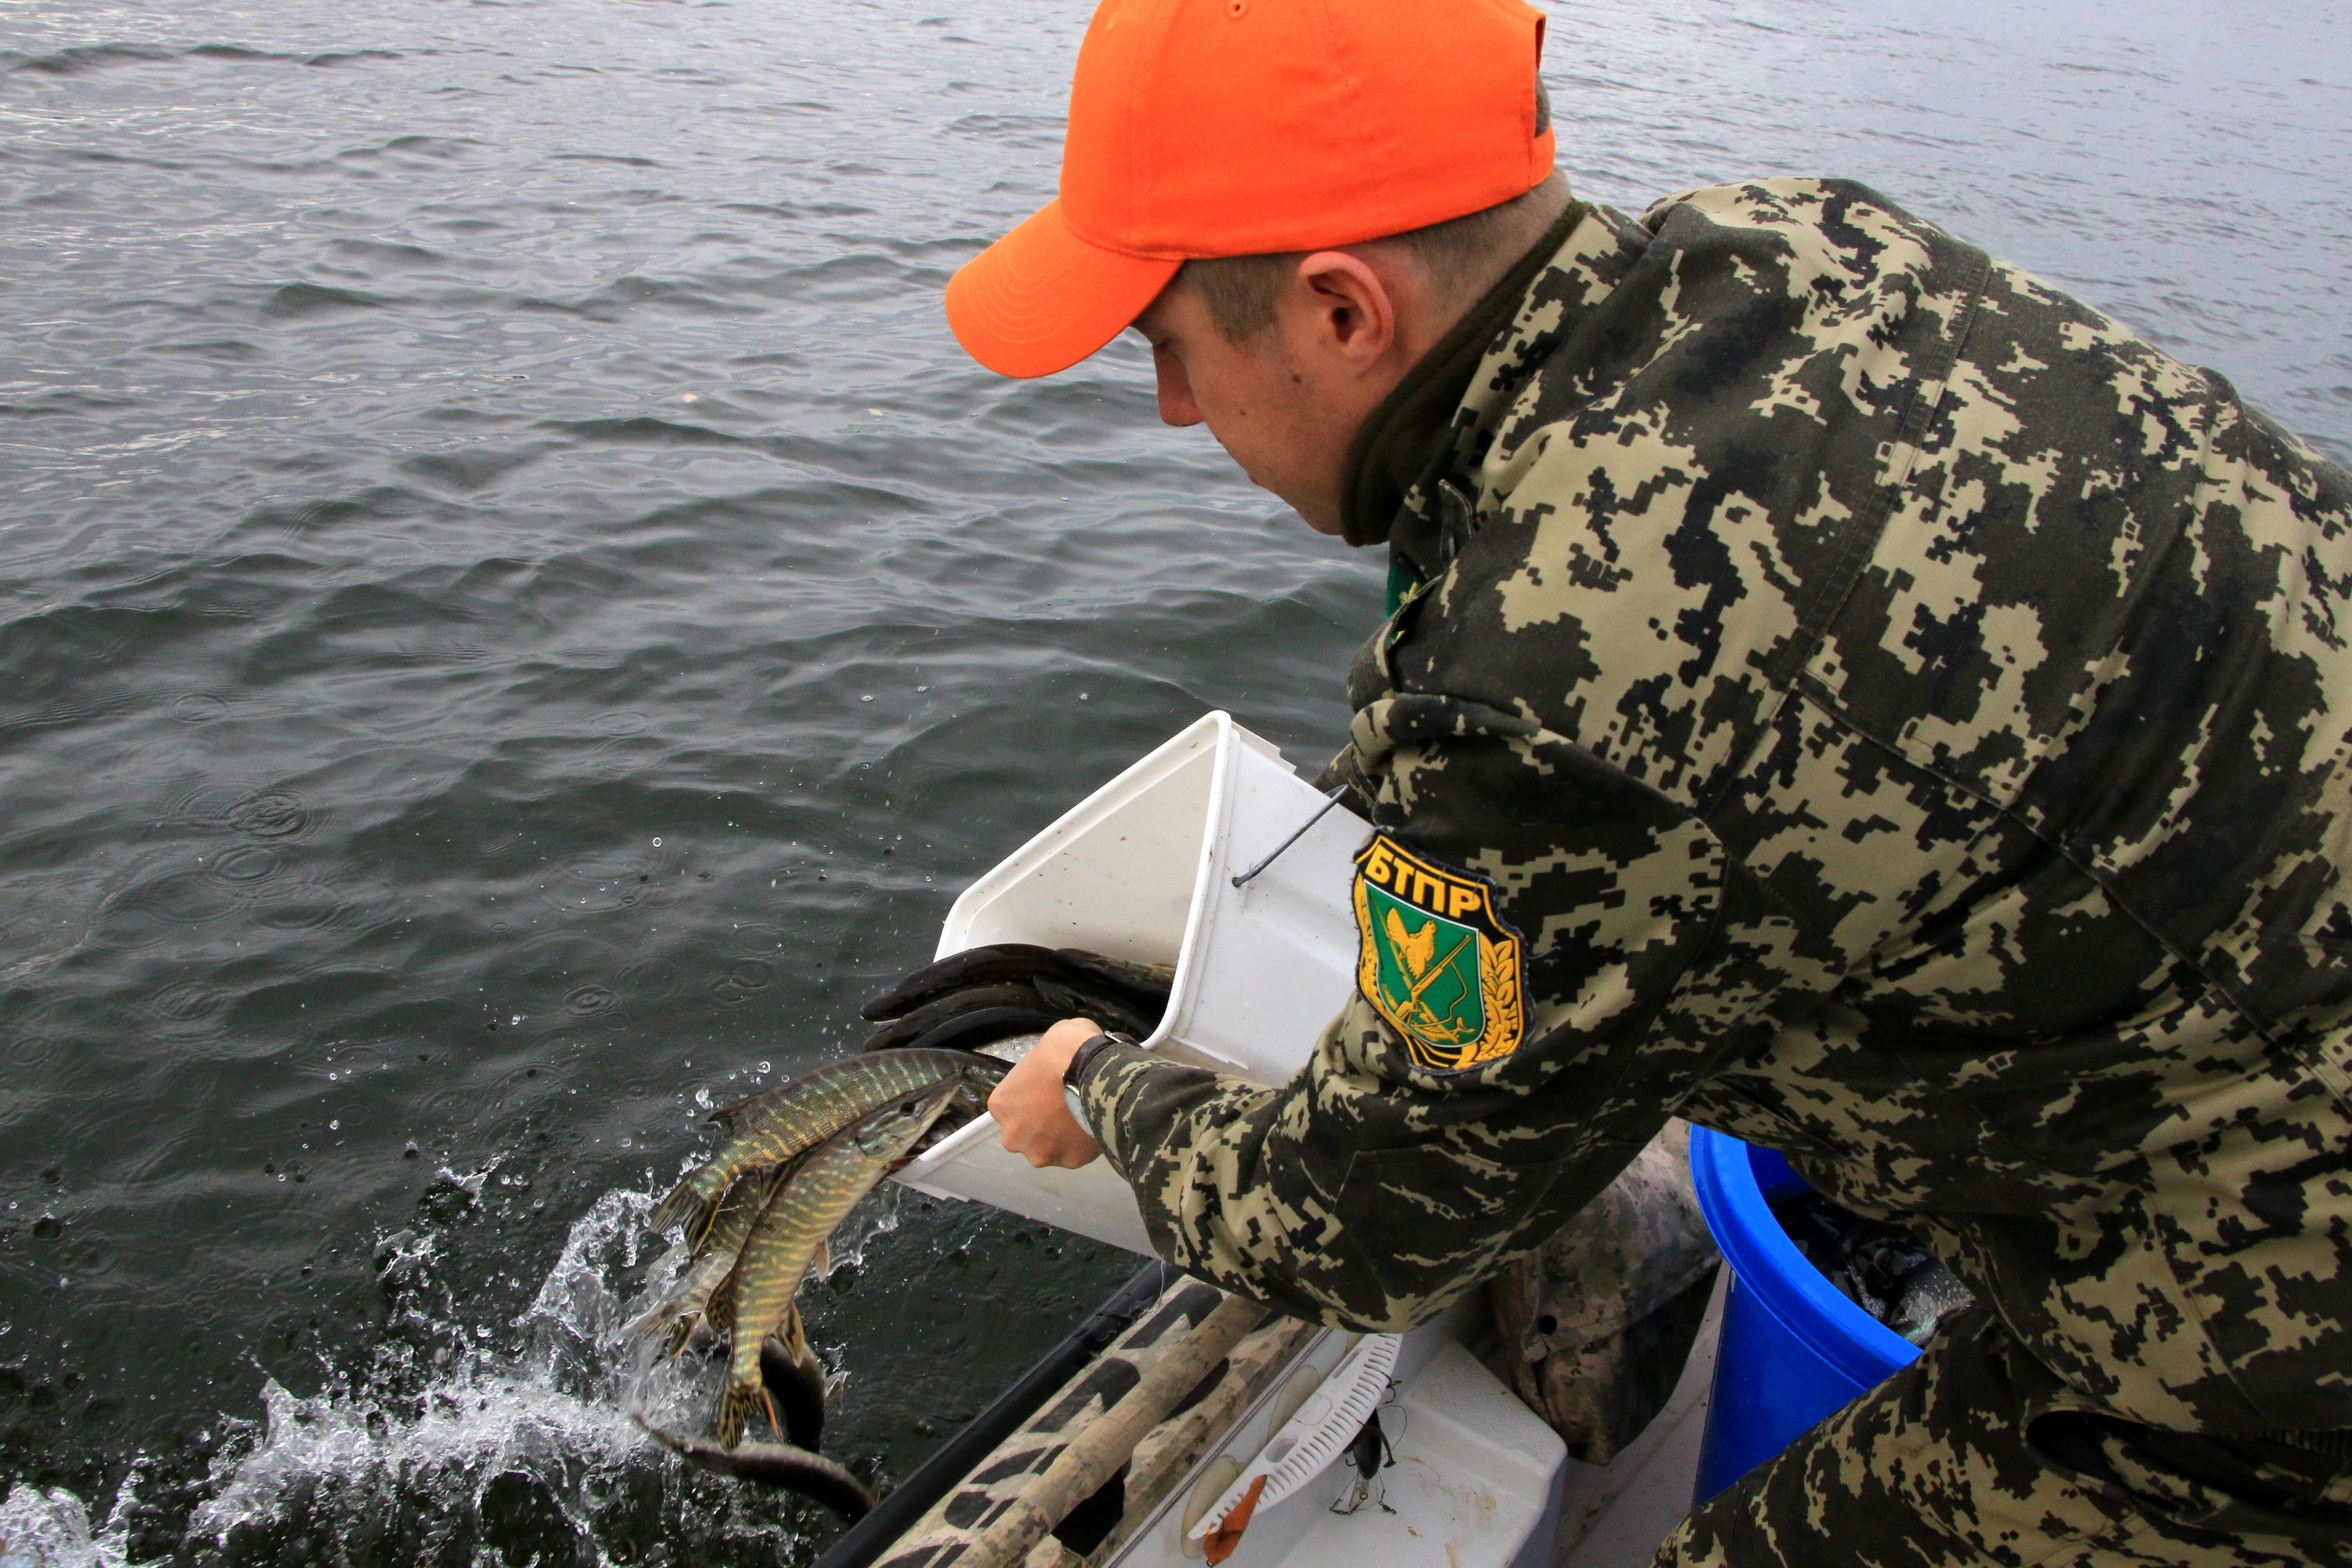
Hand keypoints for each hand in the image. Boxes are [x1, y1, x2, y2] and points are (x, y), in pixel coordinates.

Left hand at [990, 1017, 1105, 1169]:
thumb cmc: (1068, 1051)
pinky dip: (1084, 1143)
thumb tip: (1060, 1056)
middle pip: (1025, 1132)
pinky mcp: (1071, 1161)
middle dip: (1041, 1123)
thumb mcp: (1051, 1039)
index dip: (1031, 1094)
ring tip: (1081, 1116)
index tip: (1047, 1087)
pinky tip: (1094, 1124)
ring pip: (1049, 1148)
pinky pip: (1076, 1153)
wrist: (1099, 1072)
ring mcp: (1042, 1152)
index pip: (1010, 1104)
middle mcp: (1014, 1134)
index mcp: (1002, 1104)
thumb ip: (1046, 1059)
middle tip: (1064, 1105)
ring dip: (1061, 1137)